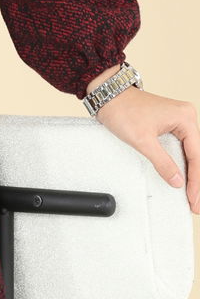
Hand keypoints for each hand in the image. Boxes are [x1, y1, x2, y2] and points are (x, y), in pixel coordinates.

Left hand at [93, 80, 199, 214]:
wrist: (107, 94)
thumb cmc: (122, 109)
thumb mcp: (142, 140)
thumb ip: (162, 162)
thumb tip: (178, 181)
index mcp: (185, 117)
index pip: (196, 156)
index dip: (195, 181)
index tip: (194, 199)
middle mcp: (186, 116)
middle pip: (196, 155)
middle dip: (196, 180)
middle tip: (196, 204)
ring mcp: (179, 120)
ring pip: (191, 153)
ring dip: (191, 174)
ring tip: (193, 195)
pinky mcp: (171, 124)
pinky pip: (182, 147)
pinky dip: (183, 164)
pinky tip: (185, 179)